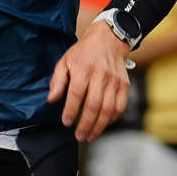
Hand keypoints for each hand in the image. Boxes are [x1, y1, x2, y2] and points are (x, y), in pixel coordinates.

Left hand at [49, 23, 131, 141]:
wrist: (108, 40)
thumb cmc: (83, 53)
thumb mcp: (65, 62)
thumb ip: (57, 81)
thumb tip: (52, 99)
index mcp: (83, 68)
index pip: (77, 94)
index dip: (71, 110)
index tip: (66, 123)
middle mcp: (100, 75)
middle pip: (94, 105)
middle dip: (86, 124)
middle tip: (79, 136)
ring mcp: (114, 81)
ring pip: (108, 109)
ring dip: (99, 126)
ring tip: (90, 136)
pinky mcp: (124, 85)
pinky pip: (120, 106)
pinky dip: (112, 119)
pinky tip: (103, 125)